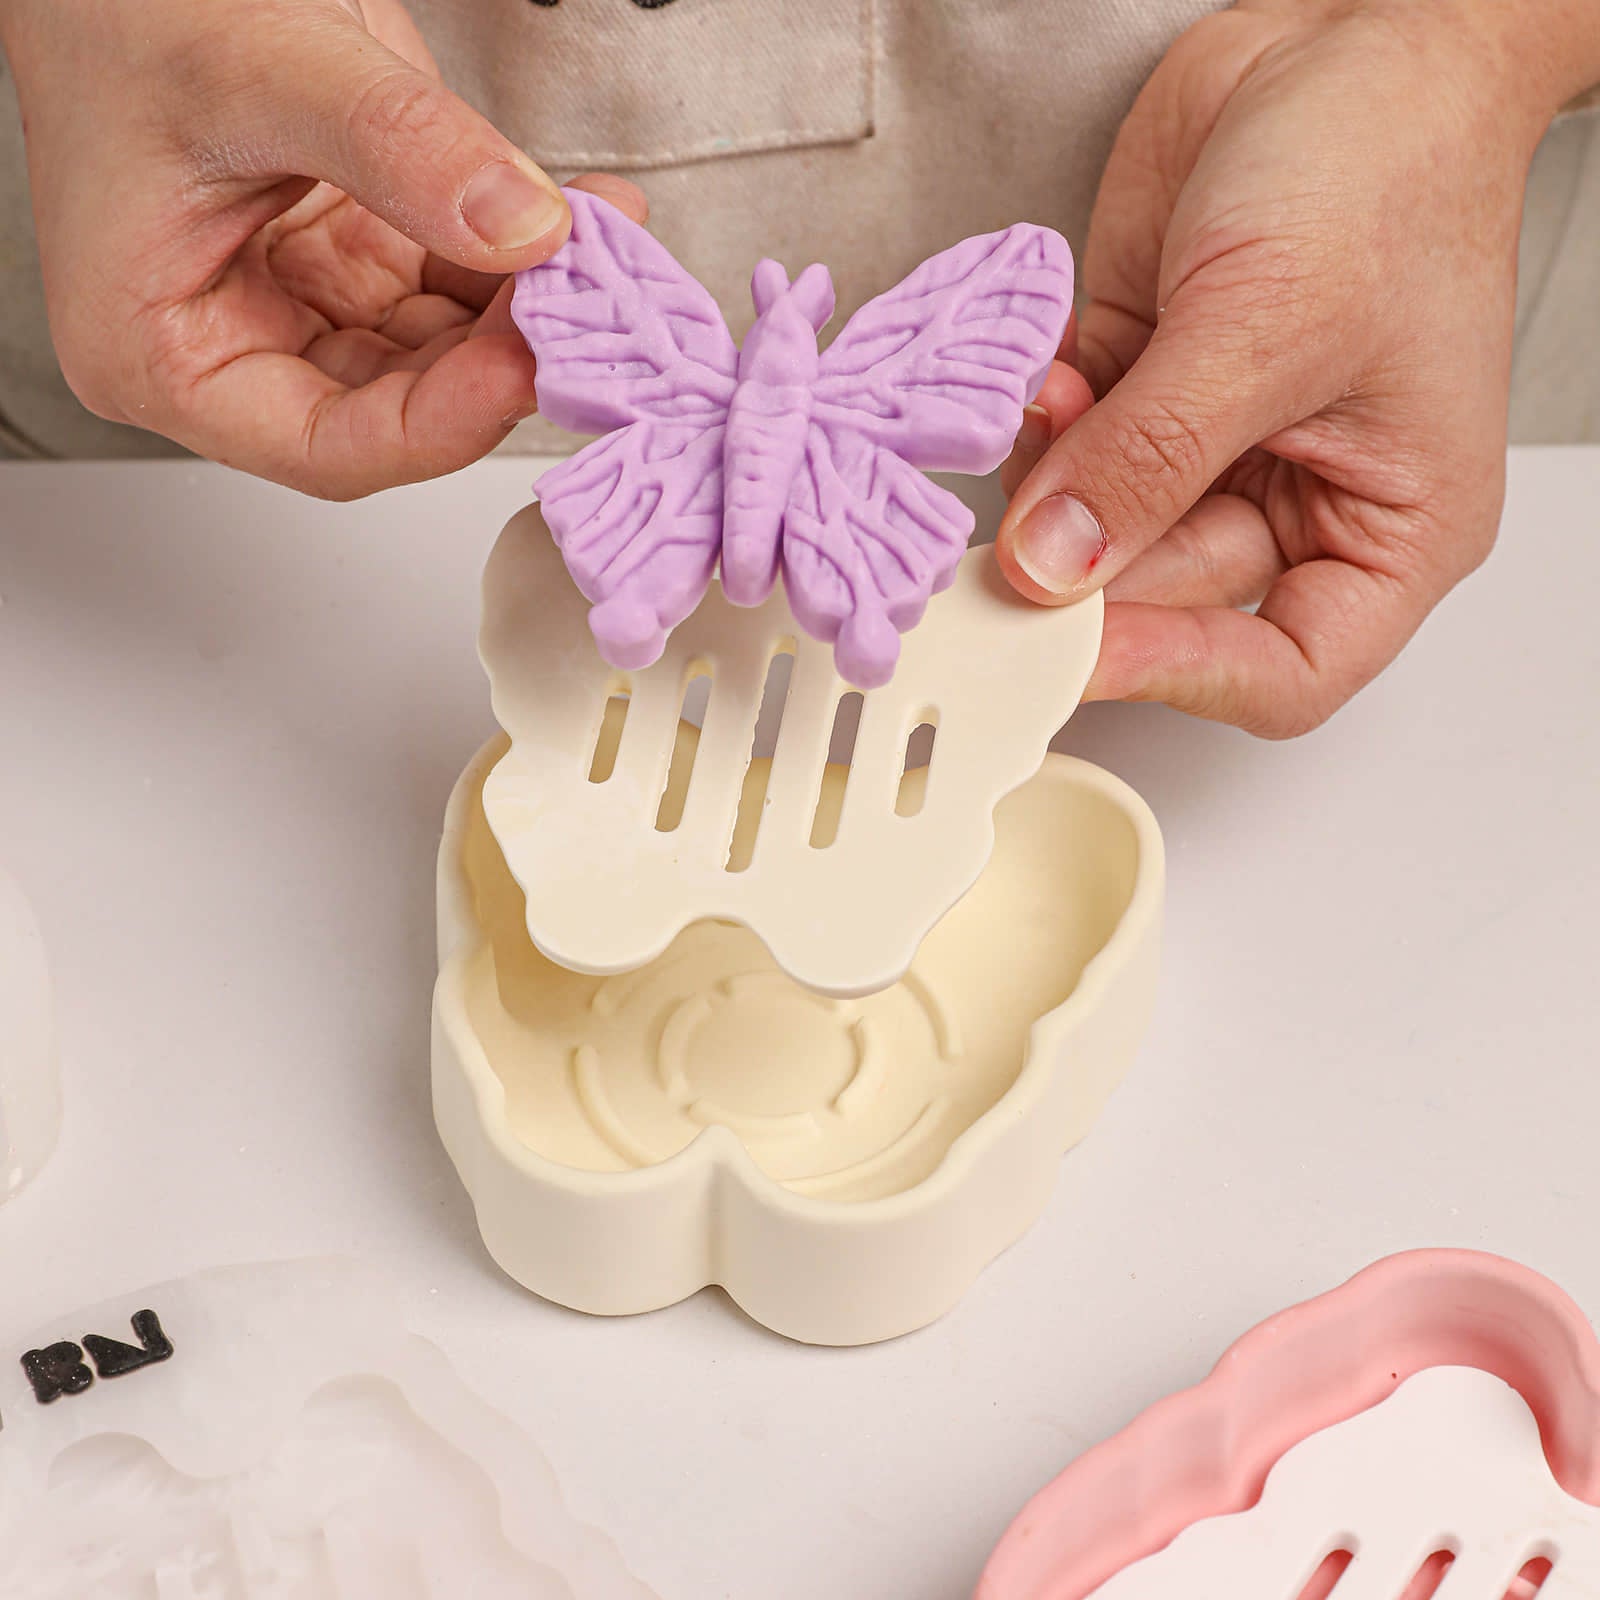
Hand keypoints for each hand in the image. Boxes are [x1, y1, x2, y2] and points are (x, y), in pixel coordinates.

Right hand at [0, 0, 644, 496]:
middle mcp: (243, 343)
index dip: (434, 426)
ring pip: (446, 349)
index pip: (325, 447)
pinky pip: (463, 283)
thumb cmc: (127, 2)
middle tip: (582, 298)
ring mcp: (311, 299)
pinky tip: (580, 216)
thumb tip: (522, 228)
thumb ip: (396, 149)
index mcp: (164, 353)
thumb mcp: (259, 67)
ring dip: (527, 306)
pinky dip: (524, 255)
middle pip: (401, 403)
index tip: (520, 368)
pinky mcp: (365, 251)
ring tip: (596, 243)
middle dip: (498, 355)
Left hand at [997, 0, 1594, 736]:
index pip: (1283, 671)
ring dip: (1045, 492)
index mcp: (1386, 529)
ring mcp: (1204, 452)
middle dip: (1079, 579)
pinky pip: (1062, 452)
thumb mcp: (1270, 327)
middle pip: (1164, 604)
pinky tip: (1034, 381)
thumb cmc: (1383, 169)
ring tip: (1041, 417)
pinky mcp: (1137, 394)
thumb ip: (1149, 457)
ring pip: (1096, 532)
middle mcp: (1292, 506)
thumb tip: (1051, 564)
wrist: (1353, 34)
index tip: (1084, 651)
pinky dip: (1033, 430)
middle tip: (994, 568)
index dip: (1183, 676)